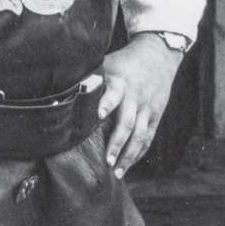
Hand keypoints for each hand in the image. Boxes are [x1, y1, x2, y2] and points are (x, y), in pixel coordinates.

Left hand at [97, 33, 183, 177]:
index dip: (106, 103)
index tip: (99, 115)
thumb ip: (91, 78)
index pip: (114, 93)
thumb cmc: (125, 61)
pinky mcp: (156, 114)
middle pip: (128, 122)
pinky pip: (148, 137)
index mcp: (120, 82)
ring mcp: (147, 107)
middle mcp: (135, 96)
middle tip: (108, 160)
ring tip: (118, 171)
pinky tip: (129, 165)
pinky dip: (139, 152)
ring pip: (140, 135)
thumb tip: (65, 92)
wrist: (159, 54)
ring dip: (129, 155)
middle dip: (117, 143)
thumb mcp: (107, 63)